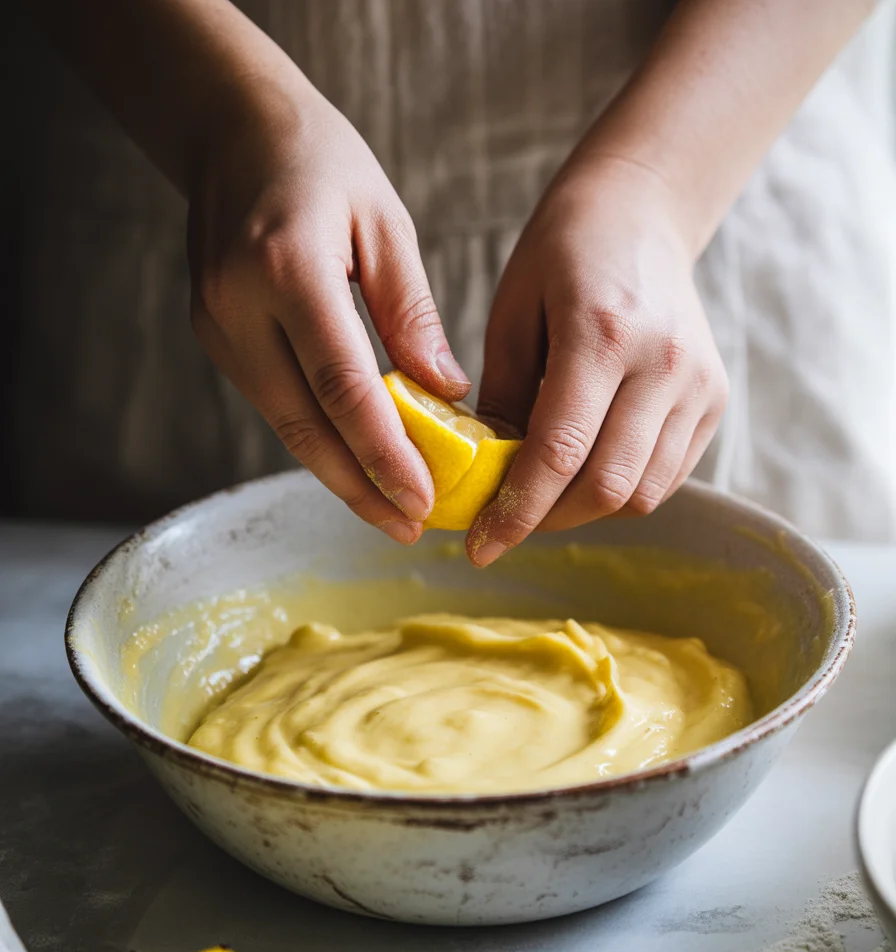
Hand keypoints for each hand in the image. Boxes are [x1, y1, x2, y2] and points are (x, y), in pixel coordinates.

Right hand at [188, 71, 468, 543]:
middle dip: (360, 487)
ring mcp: (216, 326)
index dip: (383, 455)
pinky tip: (354, 461)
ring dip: (337, 474)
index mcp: (287, 268)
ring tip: (390, 509)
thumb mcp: (385, 223)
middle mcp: (238, 307)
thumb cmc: (321, 163)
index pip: (342, 387)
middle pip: (304, 425)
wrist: (230, 131)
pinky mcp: (213, 337)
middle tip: (409, 528)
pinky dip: (316, 438)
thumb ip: (412, 313)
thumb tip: (447, 394)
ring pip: (284, 424)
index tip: (423, 501)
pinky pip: (273, 403)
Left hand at [469, 156, 727, 564]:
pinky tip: (584, 474)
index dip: (516, 513)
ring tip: (543, 497)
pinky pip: (665, 477)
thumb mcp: (511, 315)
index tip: (480, 548)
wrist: (642, 213)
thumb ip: (503, 400)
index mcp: (602, 334)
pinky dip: (620, 492)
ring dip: (583, 511)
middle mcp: (662, 363)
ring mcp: (698, 384)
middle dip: (547, 521)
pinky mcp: (715, 399)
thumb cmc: (561, 257)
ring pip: (640, 493)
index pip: (559, 453)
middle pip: (607, 487)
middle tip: (504, 524)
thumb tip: (488, 482)